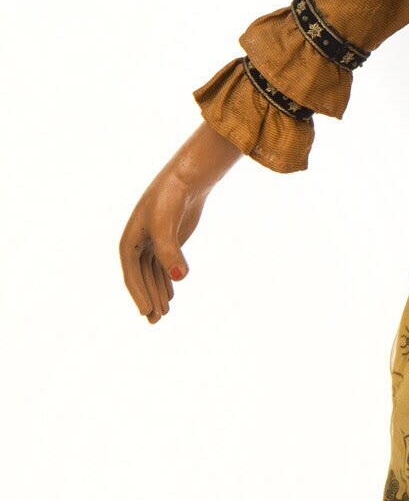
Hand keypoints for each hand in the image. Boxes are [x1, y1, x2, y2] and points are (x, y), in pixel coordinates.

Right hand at [119, 122, 241, 321]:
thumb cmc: (172, 198)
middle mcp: (138, 244)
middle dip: (148, 300)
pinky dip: (165, 282)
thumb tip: (180, 278)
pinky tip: (171, 296)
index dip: (138, 294)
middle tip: (155, 322)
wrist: (187, 179)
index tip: (146, 312)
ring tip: (163, 315)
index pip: (131, 274)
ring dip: (157, 294)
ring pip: (152, 275)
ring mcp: (152, 243)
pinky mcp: (167, 242)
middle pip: (141, 278)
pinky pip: (162, 268)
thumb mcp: (167, 224)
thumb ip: (171, 251)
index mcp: (129, 240)